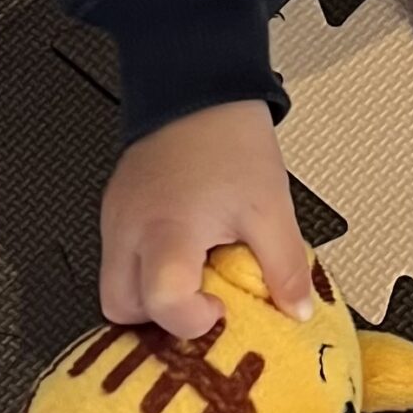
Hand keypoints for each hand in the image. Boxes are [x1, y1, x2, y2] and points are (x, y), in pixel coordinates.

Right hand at [99, 101, 311, 337]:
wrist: (198, 91)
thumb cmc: (230, 143)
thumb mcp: (272, 208)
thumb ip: (285, 267)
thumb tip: (298, 311)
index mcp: (169, 230)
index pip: (161, 302)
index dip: (191, 320)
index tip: (220, 307)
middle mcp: (129, 229)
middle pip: (119, 307)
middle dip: (161, 319)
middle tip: (202, 303)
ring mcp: (115, 220)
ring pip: (115, 286)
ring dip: (153, 296)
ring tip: (195, 277)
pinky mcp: (114, 212)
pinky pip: (119, 259)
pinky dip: (147, 271)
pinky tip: (183, 255)